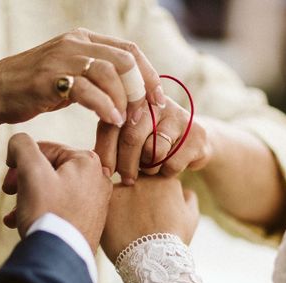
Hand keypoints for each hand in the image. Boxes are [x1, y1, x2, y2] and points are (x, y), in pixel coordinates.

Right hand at [0, 28, 165, 133]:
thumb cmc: (33, 90)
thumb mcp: (69, 77)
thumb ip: (95, 79)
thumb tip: (127, 95)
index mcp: (84, 40)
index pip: (129, 50)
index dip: (149, 74)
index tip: (159, 99)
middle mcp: (75, 43)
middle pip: (124, 59)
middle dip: (142, 87)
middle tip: (148, 112)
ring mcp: (62, 58)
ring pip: (109, 72)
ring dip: (124, 99)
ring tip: (127, 120)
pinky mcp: (50, 78)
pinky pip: (87, 90)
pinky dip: (104, 106)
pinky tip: (112, 120)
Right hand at [2, 134, 112, 252]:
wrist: (61, 260)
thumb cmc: (48, 213)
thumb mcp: (30, 171)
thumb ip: (22, 146)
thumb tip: (18, 142)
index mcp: (88, 161)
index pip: (45, 149)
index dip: (20, 161)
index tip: (8, 180)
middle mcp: (98, 179)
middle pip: (50, 170)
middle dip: (24, 181)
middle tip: (9, 193)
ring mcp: (96, 201)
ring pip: (53, 190)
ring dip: (28, 197)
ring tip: (14, 213)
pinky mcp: (90, 221)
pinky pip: (61, 207)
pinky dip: (41, 211)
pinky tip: (23, 223)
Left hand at [95, 97, 211, 183]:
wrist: (195, 140)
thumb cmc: (151, 142)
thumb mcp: (128, 135)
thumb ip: (110, 138)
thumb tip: (89, 161)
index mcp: (131, 100)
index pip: (112, 125)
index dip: (106, 151)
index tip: (104, 172)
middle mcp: (154, 102)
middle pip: (132, 137)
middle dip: (126, 164)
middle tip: (126, 180)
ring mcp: (177, 116)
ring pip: (154, 152)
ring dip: (149, 168)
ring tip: (151, 167)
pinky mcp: (196, 133)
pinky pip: (172, 163)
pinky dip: (166, 172)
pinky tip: (169, 167)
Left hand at [101, 175, 198, 262]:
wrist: (152, 259)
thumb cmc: (174, 241)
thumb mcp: (191, 219)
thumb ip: (189, 199)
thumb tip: (184, 191)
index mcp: (166, 179)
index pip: (155, 178)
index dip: (153, 196)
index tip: (152, 212)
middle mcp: (144, 178)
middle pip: (136, 181)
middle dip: (135, 197)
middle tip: (137, 220)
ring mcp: (125, 187)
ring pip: (119, 190)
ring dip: (120, 204)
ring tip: (125, 226)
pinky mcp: (107, 199)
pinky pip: (104, 201)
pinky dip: (108, 213)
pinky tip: (114, 229)